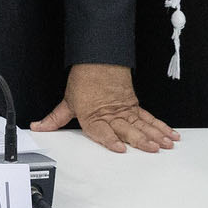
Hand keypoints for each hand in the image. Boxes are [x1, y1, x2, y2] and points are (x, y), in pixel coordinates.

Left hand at [31, 63, 178, 152]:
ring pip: (142, 124)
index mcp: (93, 116)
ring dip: (156, 134)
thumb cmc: (84, 79)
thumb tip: (38, 127)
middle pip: (128, 129)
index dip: (111, 140)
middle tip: (153, 148)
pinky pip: (148, 117)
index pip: (103, 131)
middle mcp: (111, 115)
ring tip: (166, 144)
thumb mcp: (68, 101)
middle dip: (142, 140)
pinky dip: (160, 126)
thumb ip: (55, 119)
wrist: (98, 58)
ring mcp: (125, 110)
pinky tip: (169, 133)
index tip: (120, 148)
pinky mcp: (133, 105)